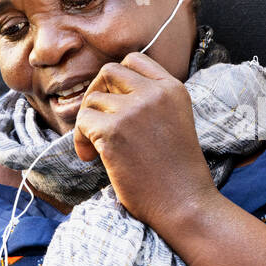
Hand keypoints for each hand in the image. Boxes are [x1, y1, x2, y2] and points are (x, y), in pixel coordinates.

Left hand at [72, 51, 216, 235]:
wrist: (185, 205)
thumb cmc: (177, 173)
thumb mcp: (175, 121)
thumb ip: (150, 102)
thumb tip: (108, 93)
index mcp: (173, 89)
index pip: (134, 60)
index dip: (116, 80)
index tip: (114, 105)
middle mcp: (154, 93)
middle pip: (108, 72)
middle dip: (96, 93)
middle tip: (96, 121)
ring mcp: (134, 110)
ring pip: (92, 100)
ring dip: (87, 123)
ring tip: (95, 148)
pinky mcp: (114, 131)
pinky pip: (82, 122)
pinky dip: (80, 140)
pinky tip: (91, 158)